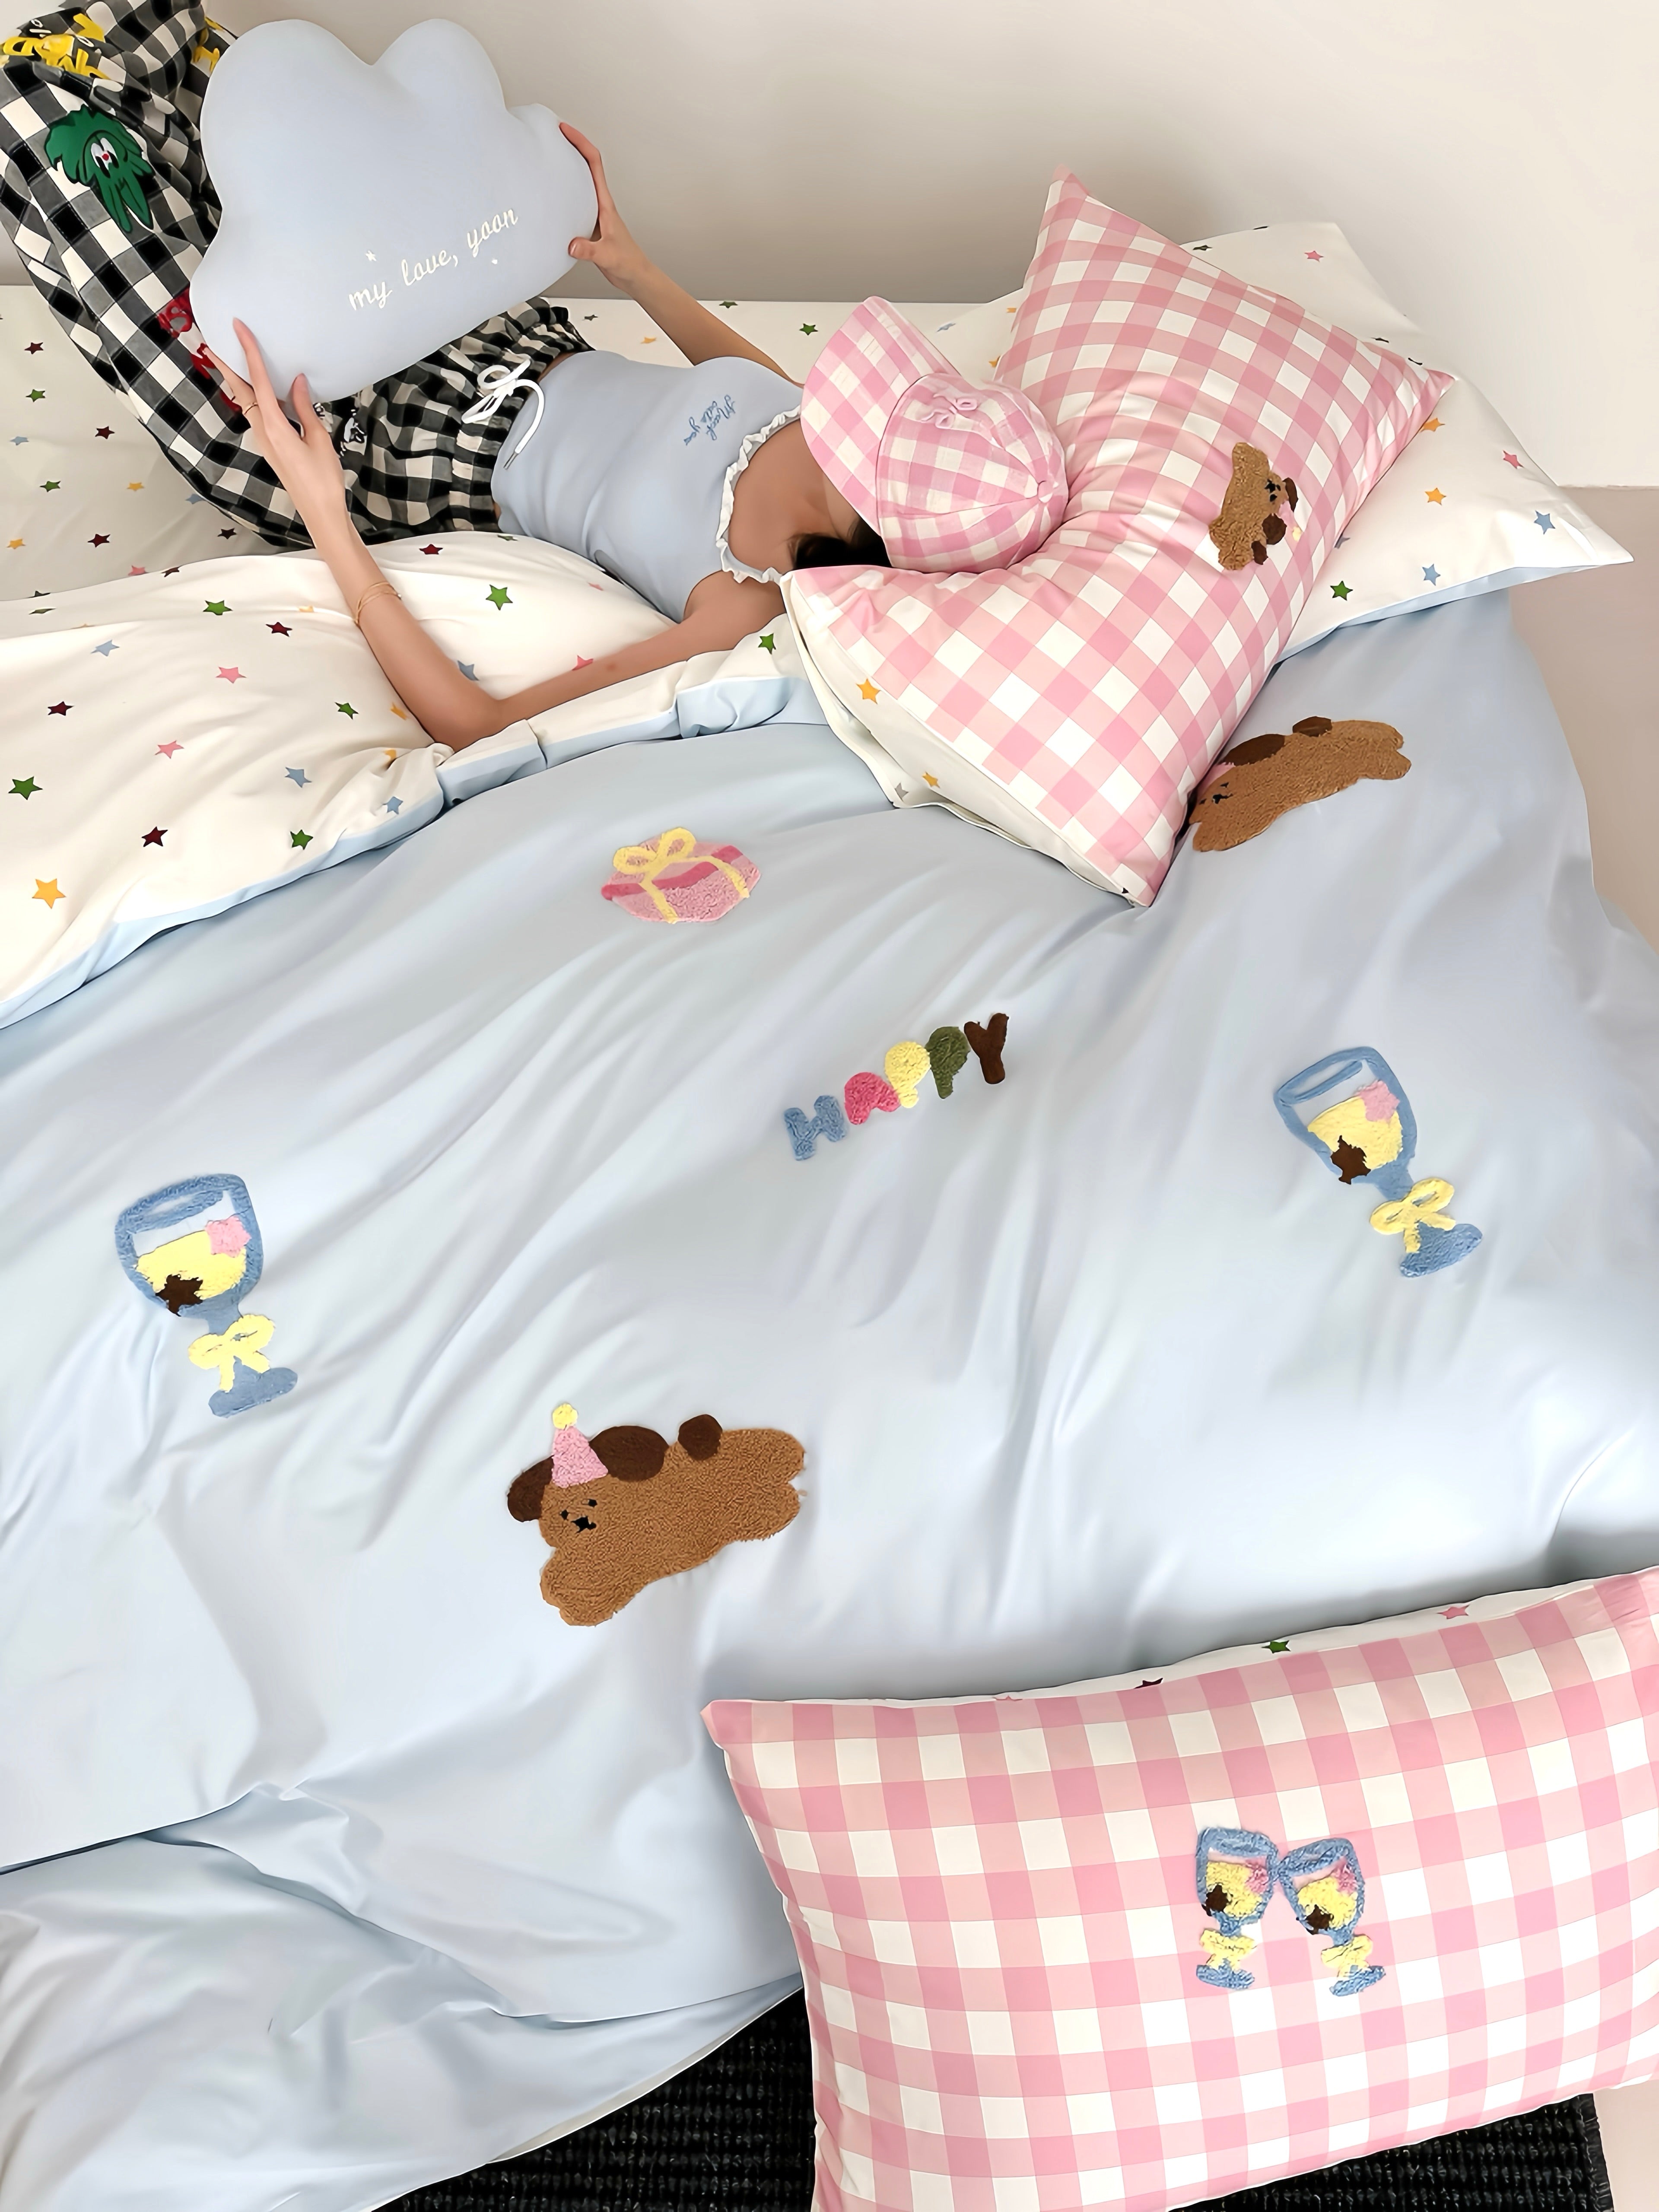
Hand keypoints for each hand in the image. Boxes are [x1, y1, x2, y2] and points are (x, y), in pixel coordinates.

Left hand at [206, 320, 348, 538]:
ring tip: (230, 360)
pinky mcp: (270, 446)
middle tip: (212, 344)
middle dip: (226, 367)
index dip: (249, 353)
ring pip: (246, 403)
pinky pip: (258, 414)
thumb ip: (304, 409)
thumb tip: (296, 381)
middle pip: (240, 391)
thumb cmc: (323, 479)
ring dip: (238, 381)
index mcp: (275, 427)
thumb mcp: (319, 440)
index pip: (258, 382)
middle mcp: (263, 432)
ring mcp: (264, 440)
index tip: (238, 330)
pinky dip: (254, 396)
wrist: (320, 512)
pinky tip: (260, 389)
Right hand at [561, 121, 649, 294]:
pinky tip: (552, 193)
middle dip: (572, 144)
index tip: (565, 130)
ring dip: (567, 165)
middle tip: (553, 133)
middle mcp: (599, 203)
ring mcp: (594, 211)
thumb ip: (589, 251)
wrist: (634, 275)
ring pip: (580, 180)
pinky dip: (563, 190)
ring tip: (549, 154)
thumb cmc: (627, 262)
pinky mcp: (589, 222)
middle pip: (586, 164)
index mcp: (605, 203)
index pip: (593, 163)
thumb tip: (572, 244)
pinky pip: (574, 199)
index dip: (580, 142)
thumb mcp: (607, 256)